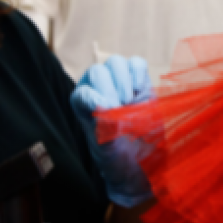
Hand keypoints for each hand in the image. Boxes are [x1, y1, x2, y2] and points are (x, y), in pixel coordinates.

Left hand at [71, 56, 154, 207]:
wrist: (139, 159)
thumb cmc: (117, 154)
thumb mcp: (107, 148)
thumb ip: (103, 129)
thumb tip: (105, 108)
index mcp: (82, 103)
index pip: (82, 92)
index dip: (93, 97)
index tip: (107, 109)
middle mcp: (97, 88)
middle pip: (98, 72)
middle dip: (110, 88)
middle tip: (121, 107)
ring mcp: (118, 81)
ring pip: (116, 63)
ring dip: (123, 80)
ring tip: (129, 101)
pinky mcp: (138, 80)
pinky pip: (137, 64)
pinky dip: (139, 73)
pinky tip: (140, 91)